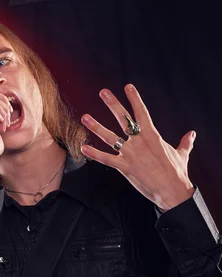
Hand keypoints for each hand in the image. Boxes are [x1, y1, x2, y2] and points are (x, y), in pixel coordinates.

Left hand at [81, 84, 195, 210]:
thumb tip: (192, 134)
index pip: (141, 112)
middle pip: (123, 119)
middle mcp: (139, 142)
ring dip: (96, 127)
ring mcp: (130, 154)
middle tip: (103, 92)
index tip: (127, 87)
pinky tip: (83, 148)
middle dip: (113, 104)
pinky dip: (94, 154)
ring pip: (110, 137)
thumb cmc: (177, 172)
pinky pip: (106, 159)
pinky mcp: (124, 167)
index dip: (134, 99)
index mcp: (152, 135)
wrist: (172, 190)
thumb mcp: (182, 154)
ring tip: (85, 117)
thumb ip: (186, 143)